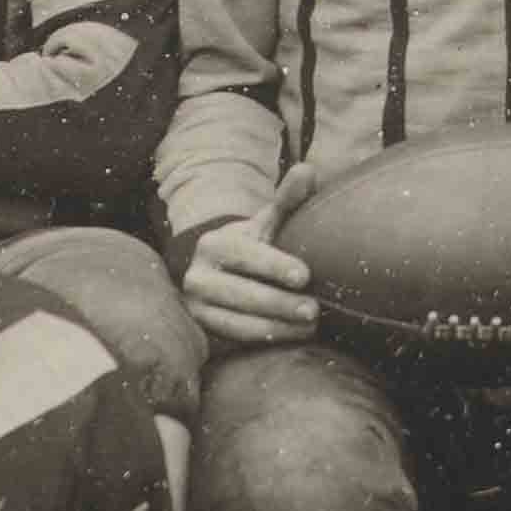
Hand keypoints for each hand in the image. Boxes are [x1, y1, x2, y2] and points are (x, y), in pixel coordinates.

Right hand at [182, 163, 324, 346]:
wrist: (219, 274)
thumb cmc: (254, 246)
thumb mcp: (268, 223)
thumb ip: (288, 199)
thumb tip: (307, 170)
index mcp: (214, 244)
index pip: (246, 255)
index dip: (275, 265)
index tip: (304, 276)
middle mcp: (198, 276)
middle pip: (242, 294)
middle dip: (281, 303)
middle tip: (314, 310)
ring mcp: (197, 308)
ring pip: (238, 323)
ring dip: (277, 327)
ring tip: (310, 327)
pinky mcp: (202, 332)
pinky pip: (234, 340)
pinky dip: (264, 340)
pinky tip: (292, 337)